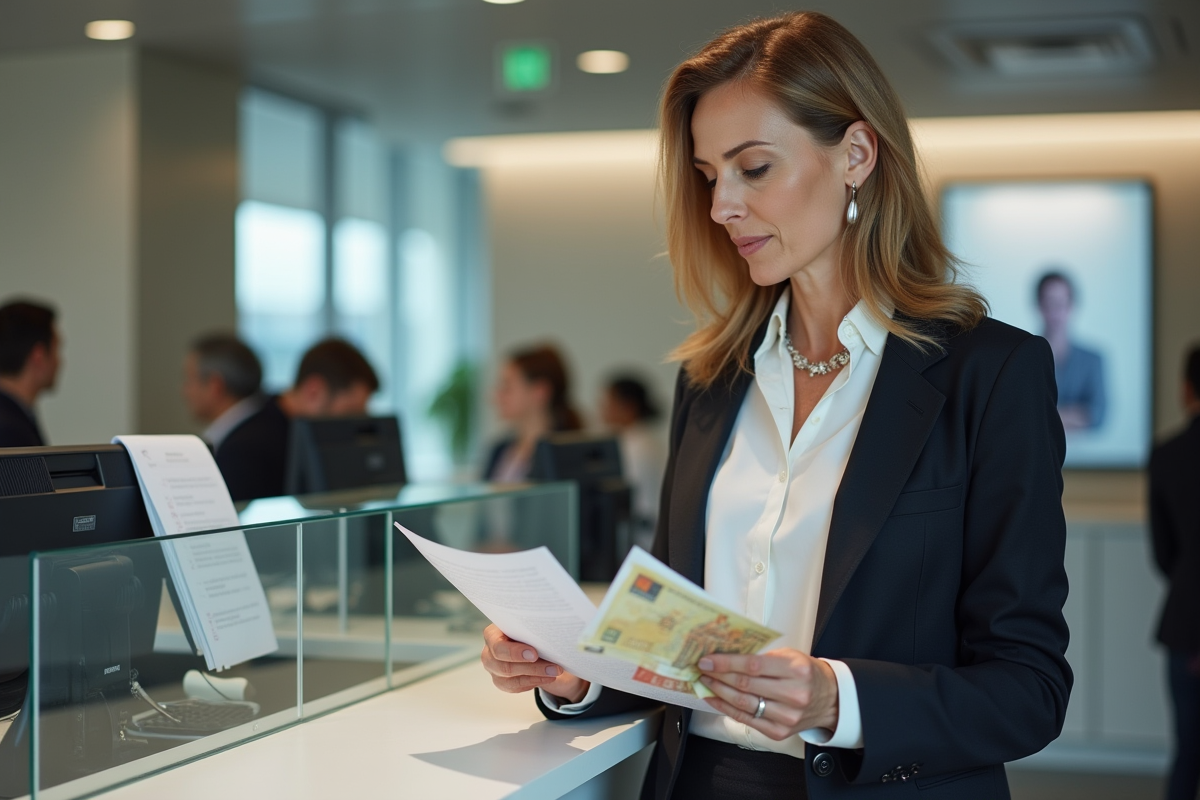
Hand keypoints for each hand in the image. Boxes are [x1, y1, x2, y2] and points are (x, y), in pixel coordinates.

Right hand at [480, 624, 589, 701]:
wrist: (536, 646)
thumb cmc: (532, 632)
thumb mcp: (534, 626)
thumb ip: (537, 629)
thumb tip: (556, 631)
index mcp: (493, 633)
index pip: (497, 644)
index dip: (514, 652)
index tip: (535, 654)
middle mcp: (489, 651)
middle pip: (503, 665)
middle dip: (531, 667)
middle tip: (553, 666)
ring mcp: (494, 668)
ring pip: (510, 678)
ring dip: (536, 676)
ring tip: (555, 672)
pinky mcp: (501, 681)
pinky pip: (514, 687)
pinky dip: (533, 682)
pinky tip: (548, 678)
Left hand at [697, 649, 838, 740]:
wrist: (830, 699)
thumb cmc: (806, 673)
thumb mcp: (790, 656)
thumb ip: (762, 657)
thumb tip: (726, 656)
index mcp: (796, 670)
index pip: (753, 665)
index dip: (726, 663)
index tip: (707, 659)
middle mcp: (793, 695)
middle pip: (745, 685)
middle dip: (719, 676)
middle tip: (702, 669)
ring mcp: (786, 716)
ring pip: (743, 703)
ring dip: (719, 692)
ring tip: (705, 682)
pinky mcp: (778, 732)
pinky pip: (745, 719)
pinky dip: (726, 708)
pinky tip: (714, 699)